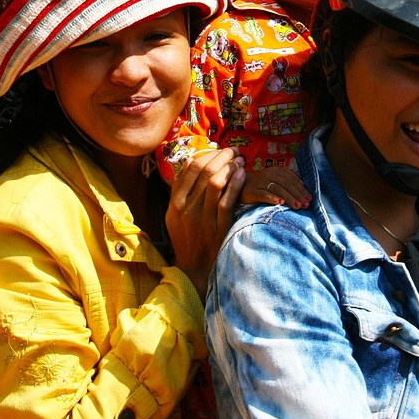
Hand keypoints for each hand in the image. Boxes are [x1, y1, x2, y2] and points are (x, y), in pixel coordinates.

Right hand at [166, 147, 244, 299]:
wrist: (194, 268)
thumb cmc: (187, 238)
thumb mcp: (175, 216)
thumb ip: (180, 191)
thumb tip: (192, 163)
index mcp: (175, 203)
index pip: (191, 169)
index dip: (208, 155)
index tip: (220, 150)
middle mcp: (187, 209)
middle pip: (206, 172)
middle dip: (223, 157)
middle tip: (235, 151)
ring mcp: (203, 219)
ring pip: (216, 183)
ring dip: (230, 167)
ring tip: (241, 161)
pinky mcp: (218, 228)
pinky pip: (227, 201)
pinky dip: (235, 184)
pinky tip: (243, 175)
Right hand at [242, 167, 310, 209]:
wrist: (240, 186)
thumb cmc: (263, 185)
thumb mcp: (276, 180)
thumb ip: (288, 182)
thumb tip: (304, 188)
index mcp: (278, 170)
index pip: (293, 179)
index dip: (302, 189)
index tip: (310, 199)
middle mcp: (269, 174)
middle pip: (287, 184)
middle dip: (298, 195)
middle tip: (306, 205)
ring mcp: (260, 182)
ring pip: (278, 189)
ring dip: (289, 197)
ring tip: (297, 206)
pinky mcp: (252, 191)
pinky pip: (264, 194)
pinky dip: (273, 198)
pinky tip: (281, 203)